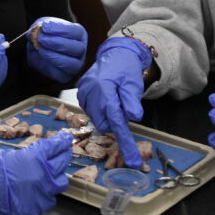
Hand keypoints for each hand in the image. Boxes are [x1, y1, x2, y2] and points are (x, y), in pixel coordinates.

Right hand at [0, 132, 72, 214]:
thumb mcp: (12, 155)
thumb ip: (30, 155)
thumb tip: (38, 156)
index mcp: (37, 156)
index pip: (56, 146)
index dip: (62, 142)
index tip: (66, 140)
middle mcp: (45, 173)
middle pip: (63, 162)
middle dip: (64, 156)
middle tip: (63, 154)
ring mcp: (44, 190)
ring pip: (61, 183)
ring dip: (56, 178)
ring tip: (50, 177)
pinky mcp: (41, 205)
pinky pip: (50, 199)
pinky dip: (45, 195)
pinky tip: (38, 193)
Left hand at [26, 17, 87, 82]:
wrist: (41, 47)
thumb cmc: (46, 34)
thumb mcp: (42, 28)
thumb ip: (40, 29)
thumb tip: (36, 33)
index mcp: (79, 34)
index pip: (76, 31)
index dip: (60, 29)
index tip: (45, 27)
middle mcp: (81, 49)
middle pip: (77, 48)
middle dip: (57, 43)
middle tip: (41, 39)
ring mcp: (76, 64)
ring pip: (72, 64)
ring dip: (54, 57)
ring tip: (41, 50)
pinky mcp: (66, 75)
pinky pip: (61, 75)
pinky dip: (50, 67)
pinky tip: (42, 58)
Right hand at [76, 37, 150, 168]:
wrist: (115, 53)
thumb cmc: (126, 69)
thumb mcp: (133, 84)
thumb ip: (132, 102)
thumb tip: (134, 117)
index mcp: (104, 90)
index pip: (115, 121)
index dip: (125, 142)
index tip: (133, 160)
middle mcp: (89, 92)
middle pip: (104, 123)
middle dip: (115, 120)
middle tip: (123, 106)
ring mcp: (82, 93)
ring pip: (97, 119)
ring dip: (107, 115)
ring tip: (114, 98)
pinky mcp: (80, 93)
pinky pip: (91, 111)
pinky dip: (100, 109)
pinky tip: (105, 97)